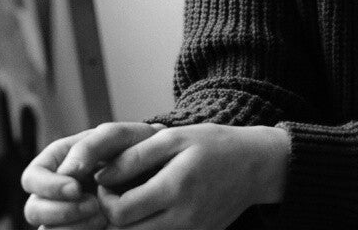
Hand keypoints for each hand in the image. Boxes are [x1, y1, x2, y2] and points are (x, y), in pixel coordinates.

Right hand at [21, 122, 159, 227]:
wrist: (164, 170)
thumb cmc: (141, 147)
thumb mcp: (121, 136)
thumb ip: (92, 145)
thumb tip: (67, 170)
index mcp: (60, 160)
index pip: (33, 177)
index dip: (48, 186)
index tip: (76, 188)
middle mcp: (58, 189)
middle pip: (33, 209)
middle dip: (60, 211)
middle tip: (94, 207)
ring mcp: (67, 213)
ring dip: (72, 227)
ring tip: (103, 217)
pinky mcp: (79, 226)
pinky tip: (103, 226)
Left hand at [90, 122, 290, 229]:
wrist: (256, 165)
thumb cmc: (214, 145)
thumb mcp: (176, 137)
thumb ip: (136, 156)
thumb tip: (101, 176)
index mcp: (175, 188)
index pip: (120, 212)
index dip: (104, 200)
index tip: (107, 182)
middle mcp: (182, 218)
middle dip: (112, 216)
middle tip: (115, 194)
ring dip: (129, 225)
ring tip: (131, 201)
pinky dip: (148, 228)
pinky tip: (151, 209)